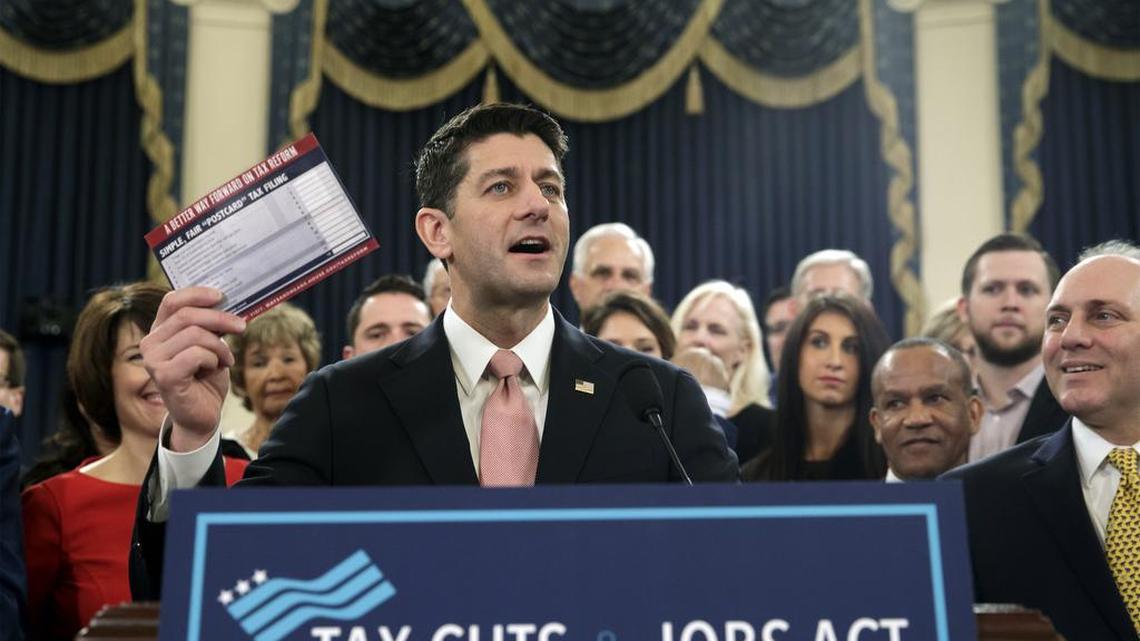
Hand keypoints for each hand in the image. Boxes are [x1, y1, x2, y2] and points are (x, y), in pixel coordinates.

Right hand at [140, 287, 244, 451]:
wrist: (202, 414)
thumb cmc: (206, 378)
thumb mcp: (210, 344)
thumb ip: (211, 324)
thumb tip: (228, 301)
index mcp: (160, 331)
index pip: (172, 301)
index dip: (197, 294)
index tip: (221, 296)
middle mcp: (150, 343)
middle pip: (187, 315)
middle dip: (220, 318)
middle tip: (241, 326)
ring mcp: (153, 360)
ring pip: (195, 334)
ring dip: (219, 346)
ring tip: (226, 359)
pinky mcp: (164, 376)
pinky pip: (196, 354)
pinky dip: (213, 359)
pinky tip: (215, 369)